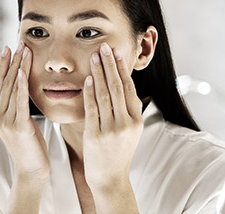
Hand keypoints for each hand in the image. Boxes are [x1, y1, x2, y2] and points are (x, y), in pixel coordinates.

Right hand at [0, 42, 49, 179]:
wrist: (32, 171)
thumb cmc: (31, 147)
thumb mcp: (22, 124)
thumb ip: (19, 108)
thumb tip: (24, 92)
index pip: (1, 84)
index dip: (4, 65)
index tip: (9, 48)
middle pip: (6, 82)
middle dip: (13, 61)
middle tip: (19, 42)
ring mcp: (5, 122)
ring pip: (12, 88)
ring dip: (19, 67)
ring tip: (24, 50)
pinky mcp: (17, 127)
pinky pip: (19, 102)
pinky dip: (21, 85)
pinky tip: (23, 72)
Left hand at [82, 42, 142, 191]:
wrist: (110, 178)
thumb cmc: (117, 152)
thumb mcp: (129, 130)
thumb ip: (126, 110)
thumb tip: (122, 86)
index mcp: (136, 119)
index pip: (129, 87)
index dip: (122, 68)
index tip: (117, 52)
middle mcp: (127, 122)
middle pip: (118, 87)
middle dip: (111, 64)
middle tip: (105, 46)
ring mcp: (112, 129)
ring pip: (106, 94)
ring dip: (99, 73)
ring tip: (94, 56)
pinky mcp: (96, 135)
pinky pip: (93, 109)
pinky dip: (90, 92)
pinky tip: (88, 79)